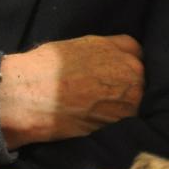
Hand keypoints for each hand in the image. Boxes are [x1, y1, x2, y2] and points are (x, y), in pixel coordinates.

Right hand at [0, 35, 143, 146]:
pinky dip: (115, 121)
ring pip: (135, 101)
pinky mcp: (119, 123)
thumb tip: (110, 57)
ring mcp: (129, 100)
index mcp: (121, 49)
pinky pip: (125, 120)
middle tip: (106, 91)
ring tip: (99, 106)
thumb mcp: (79, 45)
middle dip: (126, 84)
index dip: (124, 61)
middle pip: (139, 78)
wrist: (29, 96)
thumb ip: (104, 49)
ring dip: (123, 105)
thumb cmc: (46, 67)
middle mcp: (131, 72)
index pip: (136, 53)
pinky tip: (96, 118)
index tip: (116, 70)